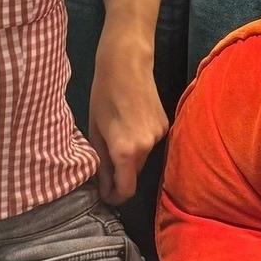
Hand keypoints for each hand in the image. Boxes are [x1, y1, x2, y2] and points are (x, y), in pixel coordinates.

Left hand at [88, 44, 168, 204]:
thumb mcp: (95, 130)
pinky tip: (130, 124)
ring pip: (142, 159)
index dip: (115, 196)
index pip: (126, 189)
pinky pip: (150, 144)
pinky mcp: (165, 126)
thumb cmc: (103, 95)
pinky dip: (140, 142)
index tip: (106, 195)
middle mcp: (146, 147)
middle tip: (104, 165)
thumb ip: (102, 162)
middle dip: (120, 175)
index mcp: (125, 151)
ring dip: (130, 157)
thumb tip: (105, 186)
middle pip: (134, 174)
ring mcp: (159, 136)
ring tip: (116, 137)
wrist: (127, 63)